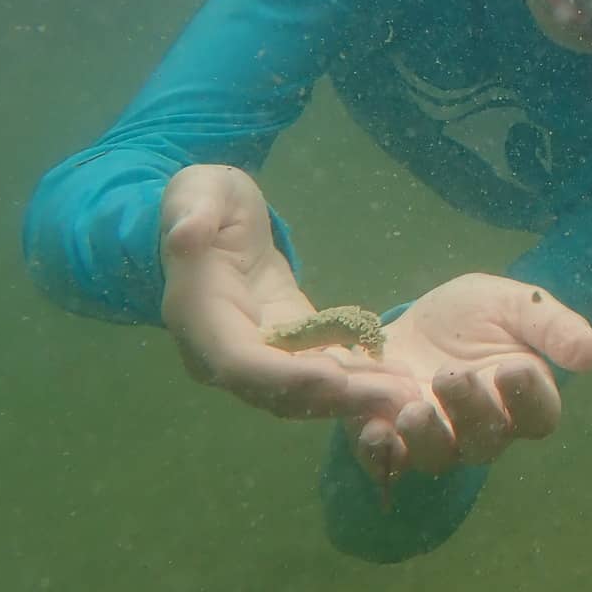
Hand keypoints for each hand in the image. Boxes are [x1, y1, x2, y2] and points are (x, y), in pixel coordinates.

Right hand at [159, 165, 416, 421]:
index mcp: (196, 315)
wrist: (215, 221)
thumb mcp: (197, 191)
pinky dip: (358, 379)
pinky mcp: (287, 347)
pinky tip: (399, 378)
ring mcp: (256, 355)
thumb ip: (192, 212)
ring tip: (406, 395)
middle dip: (336, 399)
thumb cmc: (204, 199)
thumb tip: (184, 234)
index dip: (283, 375)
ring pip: (304, 391)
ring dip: (355, 398)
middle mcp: (221, 351)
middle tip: (395, 400)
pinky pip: (320, 371)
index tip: (334, 378)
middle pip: (278, 391)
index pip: (238, 362)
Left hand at [348, 274, 591, 485]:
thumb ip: (552, 327)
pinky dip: (377, 449)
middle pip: (486, 441)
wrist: (411, 322)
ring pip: (437, 457)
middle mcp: (482, 429)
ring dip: (426, 438)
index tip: (512, 367)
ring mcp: (435, 439)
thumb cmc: (474, 316)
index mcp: (522, 397)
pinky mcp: (389, 440)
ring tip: (414, 409)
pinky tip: (373, 428)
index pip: (538, 414)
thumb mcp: (512, 304)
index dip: (528, 398)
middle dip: (470, 410)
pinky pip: (384, 458)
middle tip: (452, 375)